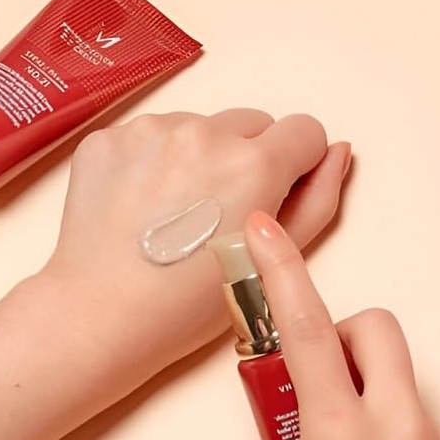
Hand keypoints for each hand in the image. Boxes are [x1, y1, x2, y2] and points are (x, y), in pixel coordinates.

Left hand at [45, 109, 350, 394]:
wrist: (101, 315)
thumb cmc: (186, 305)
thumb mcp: (269, 263)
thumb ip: (318, 201)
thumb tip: (338, 153)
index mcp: (253, 165)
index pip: (304, 130)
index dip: (295, 164)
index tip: (271, 193)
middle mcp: (203, 134)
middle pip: (250, 123)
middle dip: (244, 158)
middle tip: (216, 212)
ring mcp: (149, 130)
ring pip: (198, 126)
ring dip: (195, 157)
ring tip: (172, 213)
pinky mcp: (109, 138)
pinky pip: (149, 135)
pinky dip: (151, 161)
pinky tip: (138, 205)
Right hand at [219, 211, 439, 439]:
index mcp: (344, 436)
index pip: (303, 327)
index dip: (279, 270)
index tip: (264, 232)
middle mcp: (405, 432)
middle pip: (374, 330)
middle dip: (339, 339)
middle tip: (312, 384)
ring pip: (399, 389)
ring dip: (366, 407)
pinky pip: (424, 434)